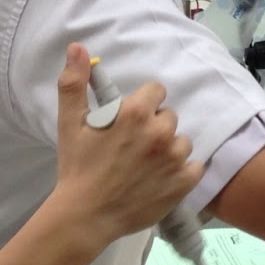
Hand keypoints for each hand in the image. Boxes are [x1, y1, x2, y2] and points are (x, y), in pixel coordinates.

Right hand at [49, 45, 200, 250]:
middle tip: (132, 147)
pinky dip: (182, 172)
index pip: (157, 91)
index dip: (143, 105)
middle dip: (154, 127)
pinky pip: (195, 166)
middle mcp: (161, 130)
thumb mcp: (70, 123)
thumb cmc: (76, 168)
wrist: (84, 217)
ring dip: (168, 149)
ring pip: (182, 141)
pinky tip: (161, 179)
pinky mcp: (185, 181)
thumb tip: (77, 47)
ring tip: (145, 166)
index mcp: (136, 112)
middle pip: (169, 116)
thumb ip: (75, 83)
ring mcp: (175, 157)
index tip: (130, 121)